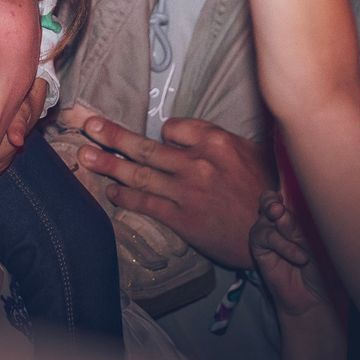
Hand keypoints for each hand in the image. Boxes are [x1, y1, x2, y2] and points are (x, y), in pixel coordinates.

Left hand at [75, 114, 273, 269]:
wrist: (273, 234)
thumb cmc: (266, 191)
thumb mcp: (251, 152)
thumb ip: (219, 139)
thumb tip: (186, 132)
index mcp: (216, 141)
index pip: (174, 127)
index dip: (164, 133)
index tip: (163, 139)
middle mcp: (197, 162)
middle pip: (146, 146)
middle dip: (113, 135)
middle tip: (89, 125)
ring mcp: (187, 191)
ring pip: (140, 173)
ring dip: (109, 163)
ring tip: (85, 155)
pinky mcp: (182, 218)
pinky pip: (147, 203)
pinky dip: (126, 196)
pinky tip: (112, 191)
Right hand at [251, 191, 328, 318]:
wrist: (314, 298)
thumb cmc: (322, 268)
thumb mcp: (316, 244)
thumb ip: (298, 226)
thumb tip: (280, 211)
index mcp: (299, 212)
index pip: (291, 191)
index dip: (287, 181)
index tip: (290, 175)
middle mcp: (281, 219)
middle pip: (271, 197)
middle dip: (273, 199)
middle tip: (279, 207)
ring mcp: (270, 232)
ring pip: (267, 215)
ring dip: (284, 227)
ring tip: (301, 244)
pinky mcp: (260, 248)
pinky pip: (265, 236)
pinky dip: (283, 245)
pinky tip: (299, 257)